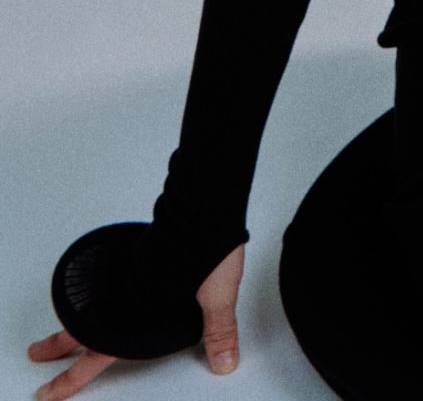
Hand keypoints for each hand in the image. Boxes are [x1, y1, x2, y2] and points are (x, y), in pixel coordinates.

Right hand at [28, 242, 245, 398]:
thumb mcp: (217, 294)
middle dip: (59, 344)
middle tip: (36, 352)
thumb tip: (224, 363)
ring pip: (92, 301)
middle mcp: (126, 294)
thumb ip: (218, 329)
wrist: (200, 204)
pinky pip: (109, 278)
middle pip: (82, 326)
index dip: (70, 378)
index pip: (97, 354)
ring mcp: (129, 272)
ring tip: (63, 328)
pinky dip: (99, 290)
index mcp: (137, 313)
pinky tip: (103, 291)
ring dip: (76, 316)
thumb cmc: (206, 246)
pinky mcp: (138, 253)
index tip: (46, 393)